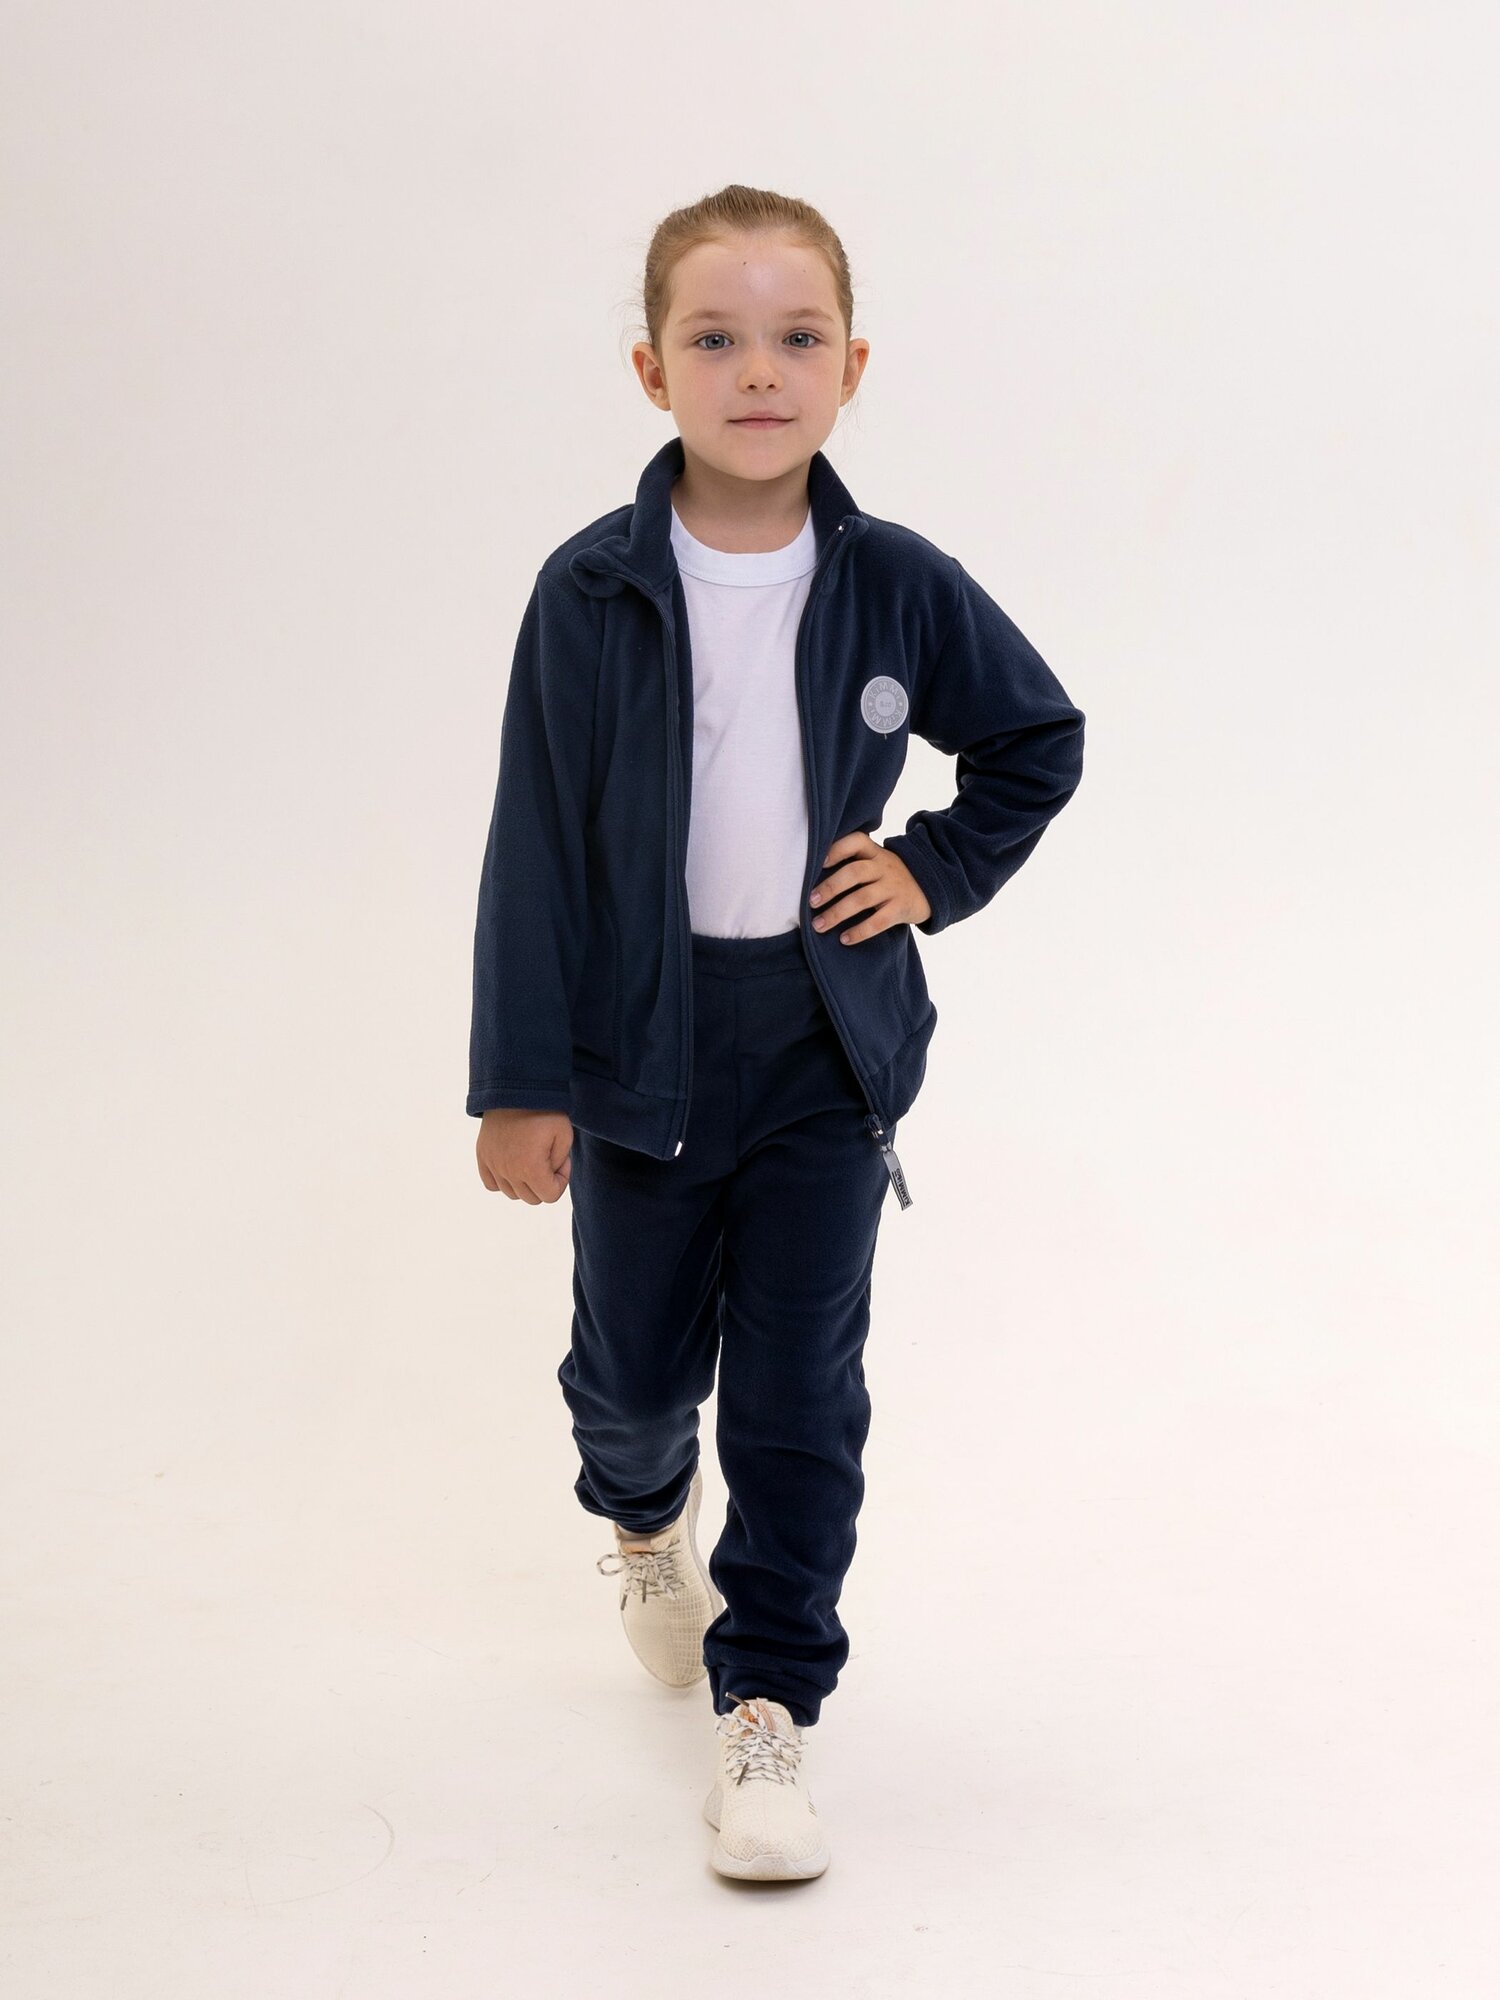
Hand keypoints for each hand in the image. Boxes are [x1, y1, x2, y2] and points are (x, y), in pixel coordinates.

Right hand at [477, 1107, 573, 1203]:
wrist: (515, 1089)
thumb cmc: (543, 1110)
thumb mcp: (565, 1136)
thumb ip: (560, 1164)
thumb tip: (550, 1174)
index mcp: (531, 1169)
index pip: (550, 1196)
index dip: (561, 1180)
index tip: (562, 1161)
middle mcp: (509, 1172)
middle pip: (531, 1198)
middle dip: (544, 1183)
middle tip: (548, 1158)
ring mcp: (493, 1165)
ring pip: (512, 1193)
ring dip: (525, 1183)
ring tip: (531, 1159)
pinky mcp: (483, 1156)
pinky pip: (492, 1184)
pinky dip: (503, 1180)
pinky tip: (513, 1165)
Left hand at [808, 831, 930, 941]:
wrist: (931, 889)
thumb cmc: (891, 877)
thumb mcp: (878, 863)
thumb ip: (854, 863)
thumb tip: (813, 878)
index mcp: (875, 853)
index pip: (856, 842)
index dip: (837, 850)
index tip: (819, 862)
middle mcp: (885, 867)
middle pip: (855, 873)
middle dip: (830, 887)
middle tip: (811, 902)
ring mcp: (894, 888)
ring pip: (863, 899)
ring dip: (837, 913)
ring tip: (819, 925)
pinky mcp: (901, 908)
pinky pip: (879, 921)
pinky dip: (860, 931)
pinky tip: (844, 939)